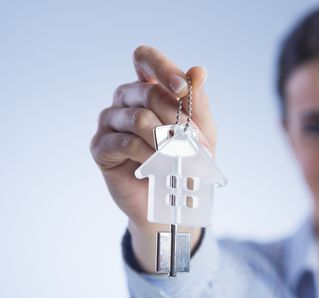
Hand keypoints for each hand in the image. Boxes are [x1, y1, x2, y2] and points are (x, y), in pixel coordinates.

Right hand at [90, 45, 216, 245]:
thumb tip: (199, 71)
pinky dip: (146, 153)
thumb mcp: (199, 131)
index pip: (145, 59)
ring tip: (179, 158)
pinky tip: (155, 164)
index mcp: (147, 90)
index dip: (162, 68)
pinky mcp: (100, 147)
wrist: (169, 199)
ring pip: (137, 118)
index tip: (182, 88)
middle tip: (195, 144)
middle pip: (147, 94)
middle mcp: (124, 101)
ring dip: (164, 139)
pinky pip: (124, 142)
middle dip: (176, 119)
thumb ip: (197, 102)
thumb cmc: (184, 160)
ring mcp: (109, 123)